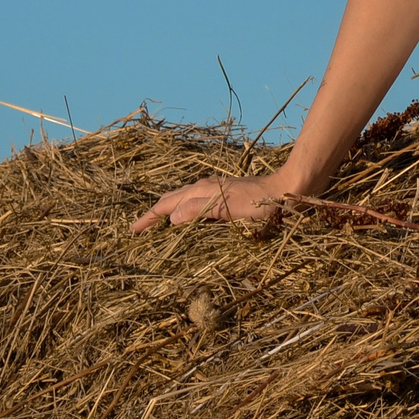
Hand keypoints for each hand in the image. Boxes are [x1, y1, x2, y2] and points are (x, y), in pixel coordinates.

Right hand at [131, 171, 296, 232]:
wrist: (285, 189)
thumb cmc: (259, 201)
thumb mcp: (227, 207)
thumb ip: (199, 211)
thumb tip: (171, 219)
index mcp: (201, 190)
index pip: (167, 205)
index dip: (149, 217)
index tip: (133, 230)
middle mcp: (204, 188)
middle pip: (172, 200)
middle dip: (154, 213)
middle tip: (139, 228)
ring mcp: (215, 190)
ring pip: (183, 200)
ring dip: (169, 210)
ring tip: (157, 222)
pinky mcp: (225, 196)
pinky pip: (196, 203)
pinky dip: (184, 211)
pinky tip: (189, 219)